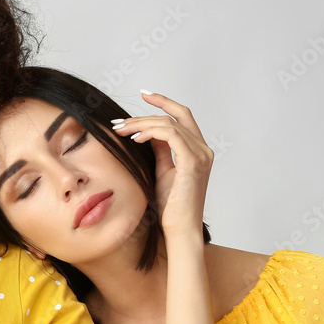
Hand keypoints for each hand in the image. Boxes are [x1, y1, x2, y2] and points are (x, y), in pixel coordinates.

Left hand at [110, 91, 213, 238]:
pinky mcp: (192, 162)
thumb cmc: (171, 207)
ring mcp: (200, 155)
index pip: (183, 117)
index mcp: (198, 151)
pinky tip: (135, 139)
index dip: (164, 103)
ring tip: (121, 131)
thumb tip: (148, 133)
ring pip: (169, 124)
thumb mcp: (162, 171)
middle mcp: (203, 149)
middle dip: (146, 113)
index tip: (144, 95)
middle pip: (176, 116)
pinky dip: (150, 132)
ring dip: (141, 124)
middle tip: (120, 121)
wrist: (180, 229)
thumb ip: (160, 150)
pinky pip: (170, 135)